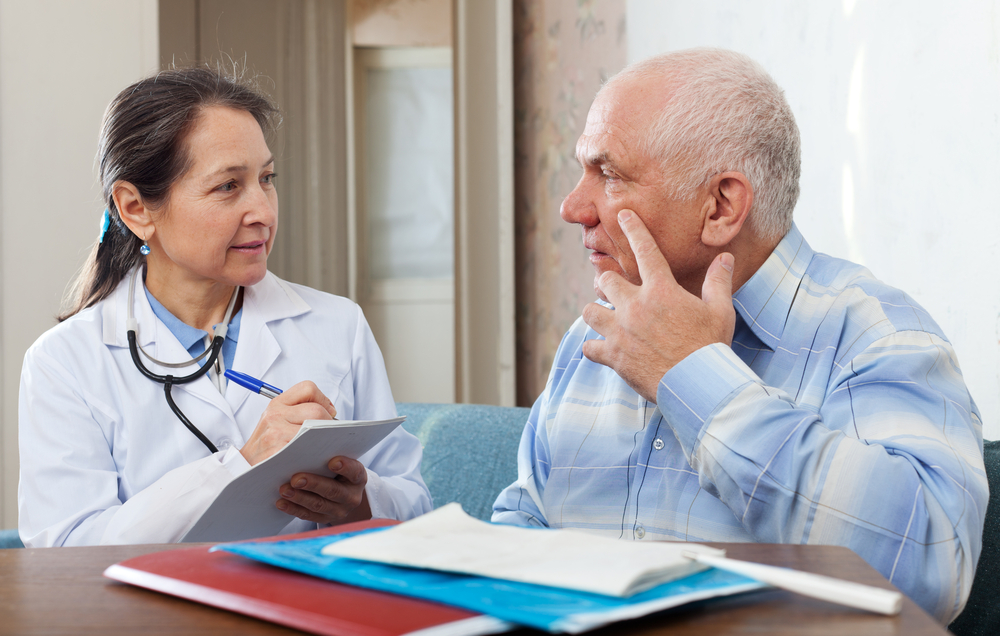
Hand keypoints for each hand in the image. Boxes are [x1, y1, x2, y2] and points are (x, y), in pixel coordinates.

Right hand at [239, 381, 336, 465]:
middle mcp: (275, 415)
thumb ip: (299, 411)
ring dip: (323, 439)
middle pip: (316, 411)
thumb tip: (330, 412)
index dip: (323, 399)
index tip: (328, 412)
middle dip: (328, 423)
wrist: (243, 468)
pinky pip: (307, 448)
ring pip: (314, 429)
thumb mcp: (276, 421)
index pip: (308, 388)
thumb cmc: (266, 447)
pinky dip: (315, 453)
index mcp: (277, 404)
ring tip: (321, 446)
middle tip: (327, 434)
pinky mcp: (278, 451)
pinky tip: (312, 457)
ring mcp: (276, 433)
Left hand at [276, 456, 372, 524]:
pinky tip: (281, 502)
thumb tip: (307, 440)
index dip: (345, 467)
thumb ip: (329, 454)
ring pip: (318, 505)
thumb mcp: (341, 461)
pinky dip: (293, 509)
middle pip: (333, 491)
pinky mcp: (324, 519)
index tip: (332, 462)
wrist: (344, 495)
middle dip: (313, 484)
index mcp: (357, 478)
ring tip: (284, 490)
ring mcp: (338, 510)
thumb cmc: (338, 471)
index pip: (354, 471)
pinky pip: (308, 515)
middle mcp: (351, 496)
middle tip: (296, 479)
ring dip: (299, 498)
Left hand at [582, 209, 735, 402]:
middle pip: (606, 280)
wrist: (698, 385)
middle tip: (615, 291)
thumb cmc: (711, 346)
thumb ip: (718, 281)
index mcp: (661, 290)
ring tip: (604, 318)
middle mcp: (636, 307)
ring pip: (589, 311)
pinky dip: (593, 348)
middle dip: (609, 283)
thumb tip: (725, 257)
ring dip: (596, 313)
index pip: (645, 250)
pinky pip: (589, 347)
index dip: (633, 229)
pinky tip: (600, 349)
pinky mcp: (614, 356)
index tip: (622, 215)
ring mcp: (621, 332)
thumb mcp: (721, 310)